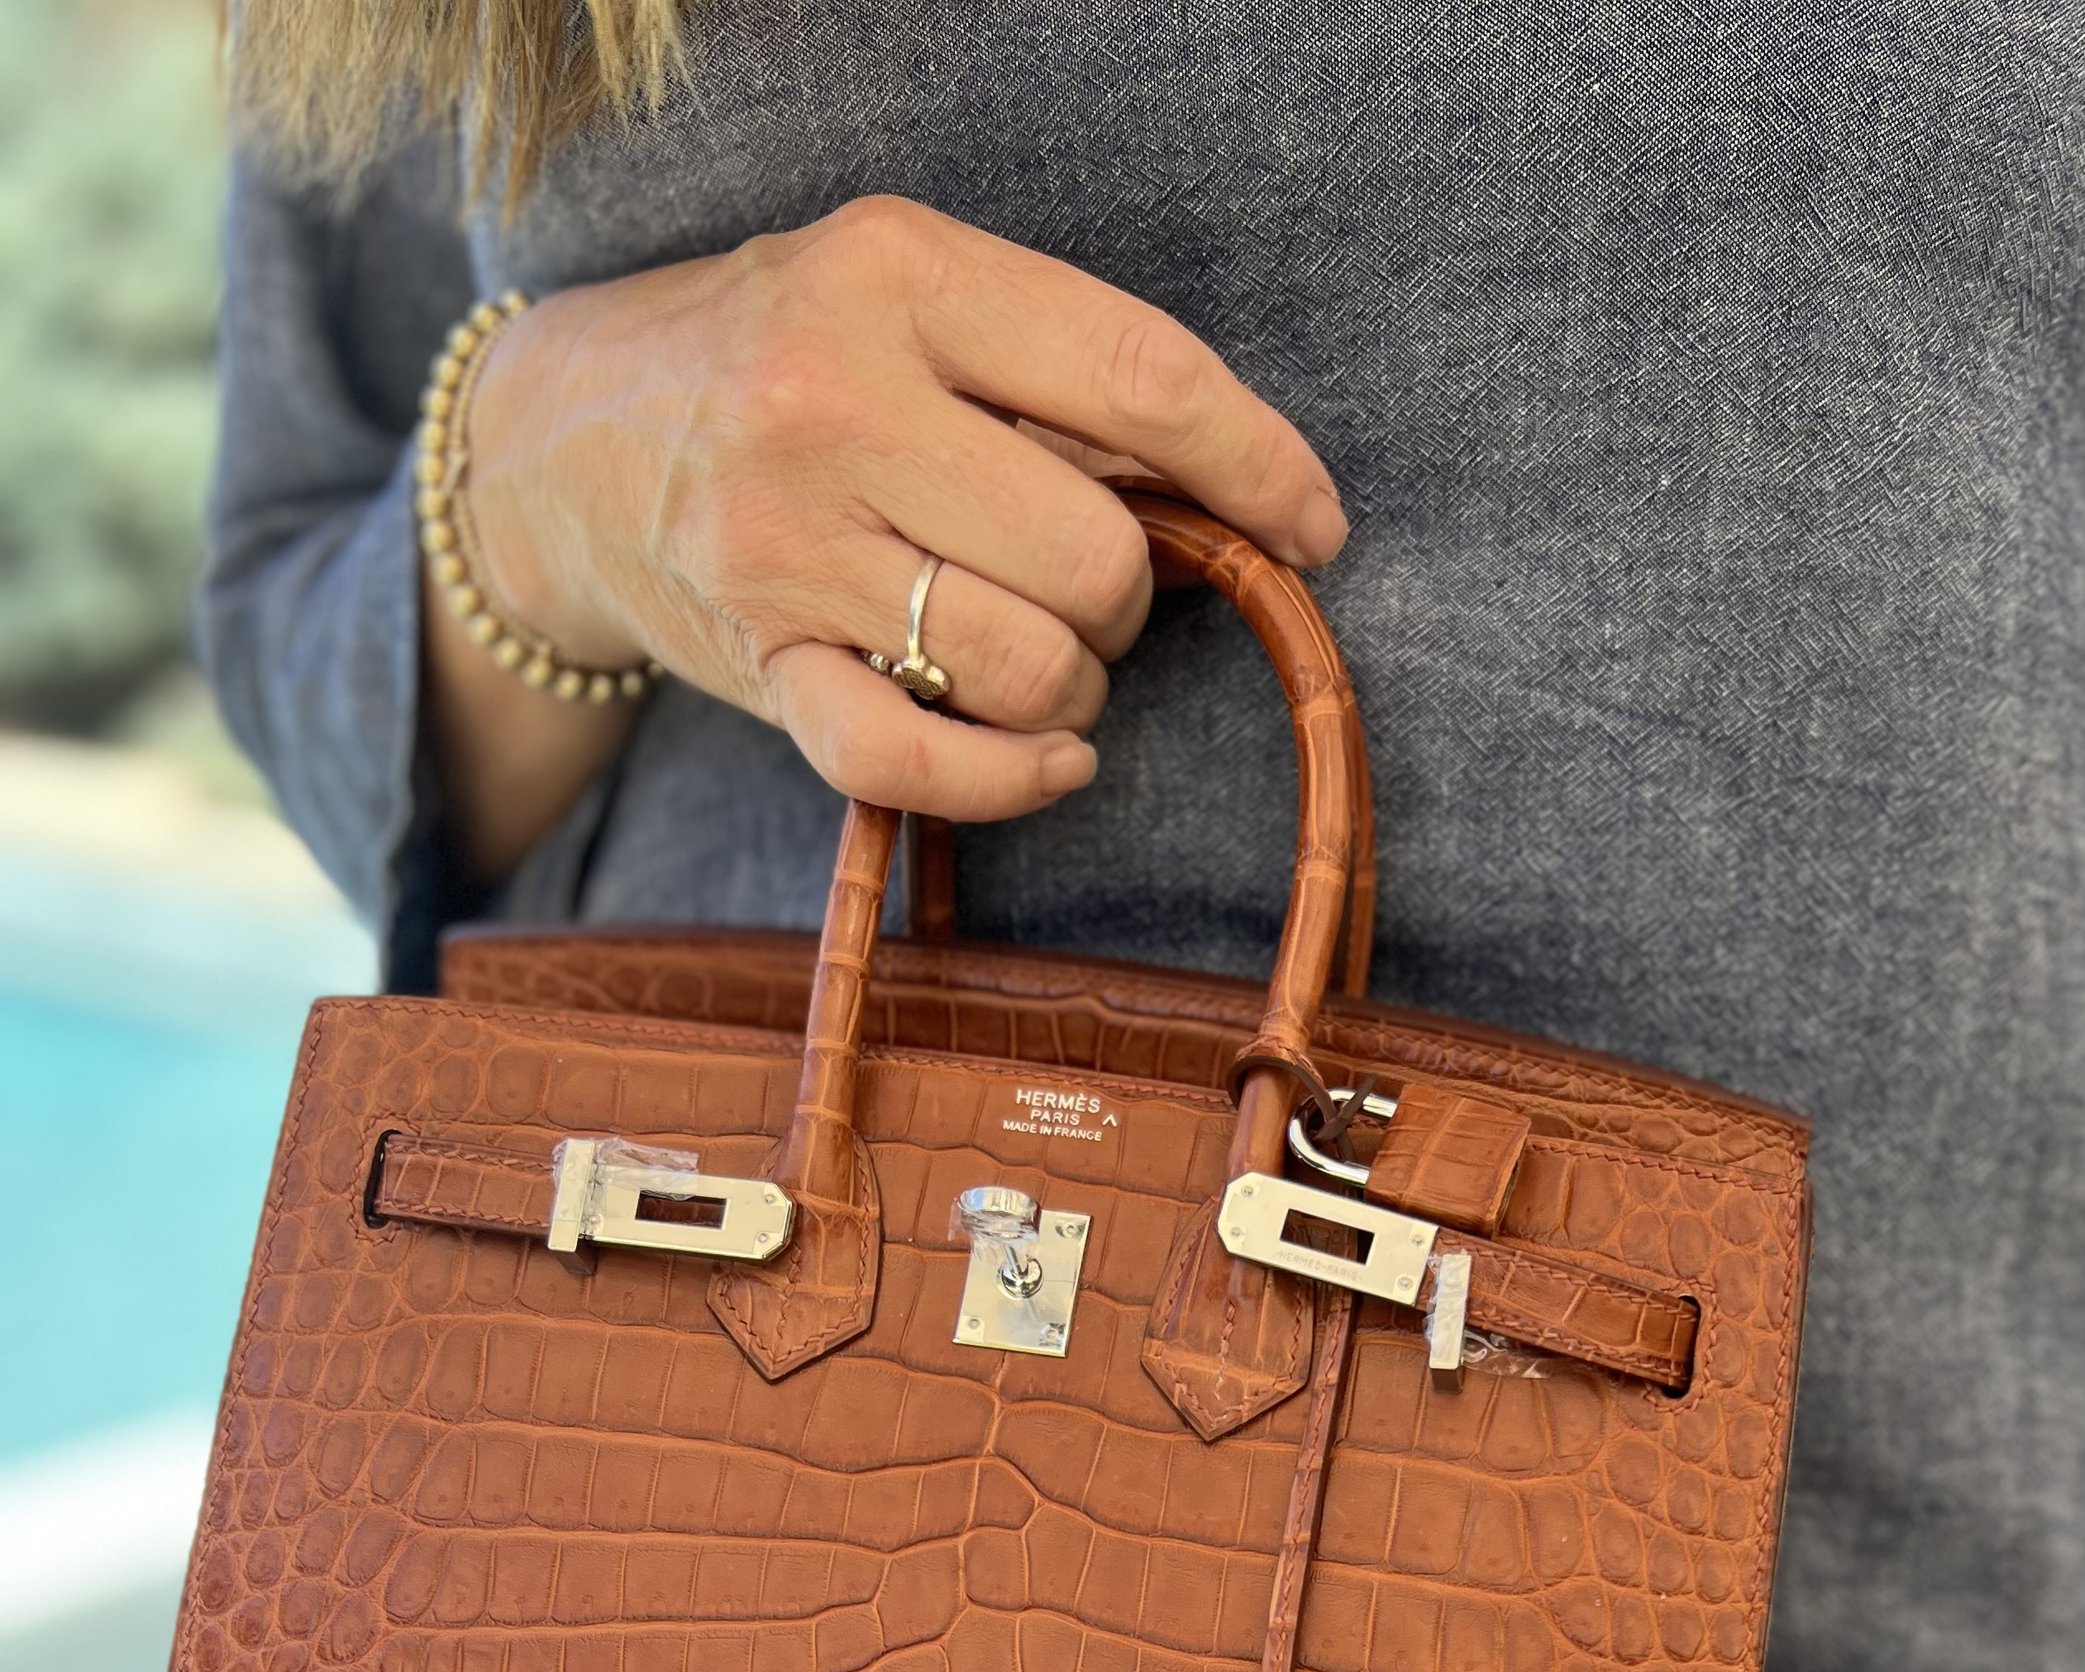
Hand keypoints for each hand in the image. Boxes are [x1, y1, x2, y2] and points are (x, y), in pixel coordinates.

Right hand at [424, 197, 1345, 875]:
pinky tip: (1047, 757)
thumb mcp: (909, 300)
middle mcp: (831, 401)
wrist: (563, 441)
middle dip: (1127, 594)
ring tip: (1037, 647)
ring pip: (1028, 668)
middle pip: (1095, 555)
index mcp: (896, 273)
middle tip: (1086, 580)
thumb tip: (1242, 489)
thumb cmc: (780, 360)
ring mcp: (785, 545)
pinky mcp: (760, 664)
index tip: (1316, 524)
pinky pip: (920, 768)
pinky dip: (1012, 779)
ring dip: (1071, 687)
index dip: (1260, 465)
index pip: (1141, 377)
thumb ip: (1056, 374)